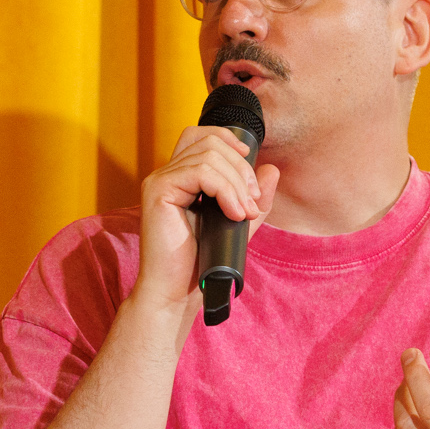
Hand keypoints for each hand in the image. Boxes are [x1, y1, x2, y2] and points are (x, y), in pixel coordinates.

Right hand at [132, 125, 279, 317]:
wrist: (176, 292)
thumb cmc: (200, 263)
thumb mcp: (237, 225)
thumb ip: (253, 199)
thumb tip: (271, 169)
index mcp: (180, 178)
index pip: (202, 136)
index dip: (228, 141)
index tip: (250, 168)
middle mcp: (166, 174)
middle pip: (209, 142)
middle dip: (241, 169)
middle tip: (252, 203)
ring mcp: (159, 181)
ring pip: (209, 156)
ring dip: (236, 184)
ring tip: (244, 214)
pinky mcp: (158, 191)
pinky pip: (200, 172)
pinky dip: (225, 190)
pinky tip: (233, 214)